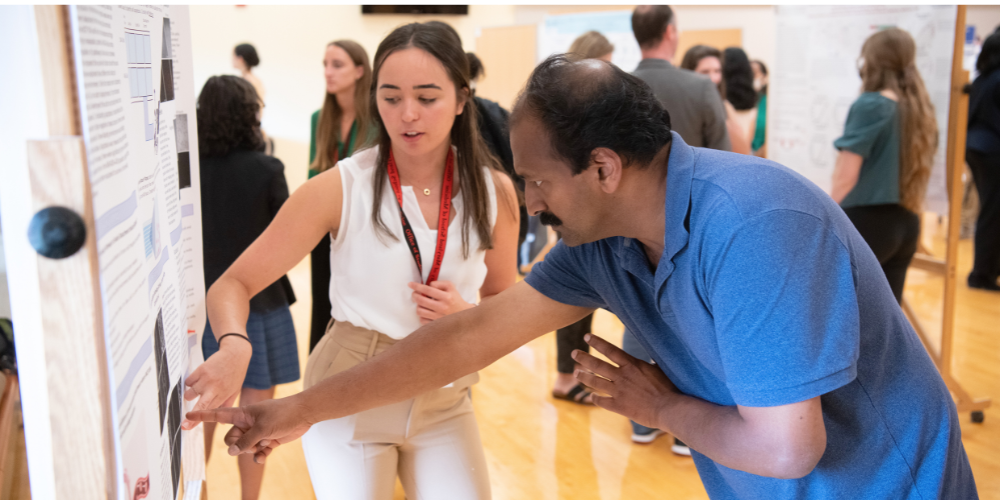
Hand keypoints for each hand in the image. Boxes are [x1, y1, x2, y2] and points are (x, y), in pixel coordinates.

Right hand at [181, 337, 251, 429]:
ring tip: (199, 389)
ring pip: (189, 394)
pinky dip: (190, 383)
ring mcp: (206, 379)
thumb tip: (221, 423)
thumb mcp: (235, 390)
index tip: (187, 427)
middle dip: (191, 417)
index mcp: (223, 395)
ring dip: (190, 395)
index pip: (208, 411)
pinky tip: (198, 380)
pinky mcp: (201, 370)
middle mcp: (214, 389)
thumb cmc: (236, 373)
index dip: (197, 421)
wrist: (236, 353)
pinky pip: (188, 382)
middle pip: (200, 405)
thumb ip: (226, 405)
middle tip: (183, 424)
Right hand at [185, 395, 312, 463]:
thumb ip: (245, 440)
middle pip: (230, 439)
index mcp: (242, 413)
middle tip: (253, 440)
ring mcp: (256, 432)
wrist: (304, 414)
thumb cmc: (283, 413)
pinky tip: (265, 455)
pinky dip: (259, 455)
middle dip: (238, 444)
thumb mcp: (262, 427)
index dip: (203, 415)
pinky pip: (256, 453)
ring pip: (243, 448)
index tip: (188, 415)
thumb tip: (231, 452)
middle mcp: (247, 423)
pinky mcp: (267, 440)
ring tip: (265, 442)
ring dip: (252, 450)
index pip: (218, 415)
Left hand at [408, 281, 472, 323]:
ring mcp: (438, 318)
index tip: (410, 284)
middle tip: (414, 294)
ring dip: (418, 306)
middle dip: (414, 295)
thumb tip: (428, 285)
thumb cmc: (455, 299)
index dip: (417, 286)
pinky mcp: (436, 325)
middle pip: (421, 300)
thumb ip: (439, 283)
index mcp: (446, 297)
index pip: (428, 290)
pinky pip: (422, 320)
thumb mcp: (451, 287)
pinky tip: (426, 312)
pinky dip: (422, 315)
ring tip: (422, 304)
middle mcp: (442, 307)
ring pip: (420, 311)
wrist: (463, 315)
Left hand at [572, 333, 680, 430]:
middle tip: (574, 353)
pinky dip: (594, 398)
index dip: (597, 342)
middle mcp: (622, 376)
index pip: (610, 350)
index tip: (587, 336)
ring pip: (596, 382)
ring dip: (584, 377)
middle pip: (597, 365)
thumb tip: (654, 354)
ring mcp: (618, 391)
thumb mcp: (661, 369)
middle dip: (584, 358)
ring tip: (575, 373)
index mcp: (632, 365)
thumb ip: (652, 362)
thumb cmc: (670, 388)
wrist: (669, 409)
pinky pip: (602, 401)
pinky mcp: (618, 406)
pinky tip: (590, 397)